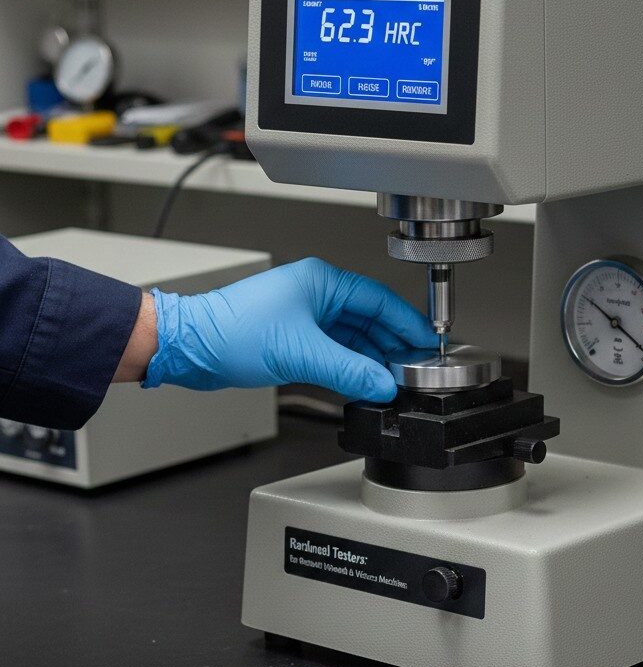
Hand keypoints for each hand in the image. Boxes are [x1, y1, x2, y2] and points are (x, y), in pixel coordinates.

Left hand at [139, 258, 435, 401]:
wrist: (190, 348)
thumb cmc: (230, 332)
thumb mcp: (300, 353)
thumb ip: (348, 371)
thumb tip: (382, 384)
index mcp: (322, 282)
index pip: (380, 300)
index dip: (407, 323)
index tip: (428, 343)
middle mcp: (317, 295)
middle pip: (371, 319)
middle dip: (393, 345)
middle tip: (414, 368)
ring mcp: (306, 317)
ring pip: (354, 338)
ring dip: (372, 359)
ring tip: (392, 380)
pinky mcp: (296, 338)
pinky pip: (336, 351)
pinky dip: (351, 366)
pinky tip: (363, 382)